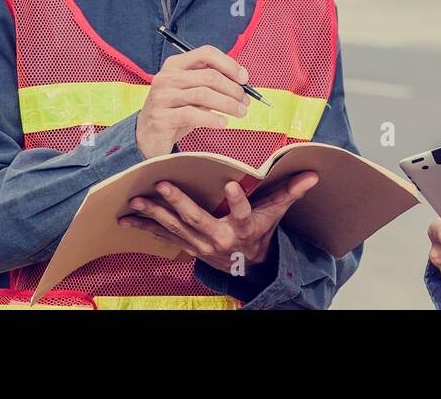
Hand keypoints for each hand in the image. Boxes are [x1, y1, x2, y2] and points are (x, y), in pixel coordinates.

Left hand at [120, 172, 319, 272]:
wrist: (246, 264)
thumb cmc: (259, 232)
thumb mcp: (275, 214)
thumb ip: (290, 192)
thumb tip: (313, 174)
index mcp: (243, 228)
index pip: (244, 213)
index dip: (238, 200)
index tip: (232, 183)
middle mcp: (219, 238)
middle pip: (198, 219)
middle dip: (179, 202)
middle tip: (163, 185)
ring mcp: (200, 244)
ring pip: (175, 227)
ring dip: (154, 214)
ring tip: (137, 200)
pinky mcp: (188, 245)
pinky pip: (164, 235)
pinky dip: (145, 226)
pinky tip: (127, 218)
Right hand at [135, 45, 249, 157]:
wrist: (148, 137)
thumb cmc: (176, 111)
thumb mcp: (193, 93)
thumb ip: (213, 84)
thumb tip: (243, 83)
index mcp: (175, 64)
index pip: (206, 53)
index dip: (229, 64)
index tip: (244, 79)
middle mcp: (166, 77)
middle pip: (209, 76)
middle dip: (233, 89)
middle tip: (245, 102)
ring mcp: (162, 97)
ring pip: (204, 94)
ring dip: (228, 104)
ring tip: (240, 113)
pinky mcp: (161, 117)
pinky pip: (193, 114)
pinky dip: (213, 119)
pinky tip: (223, 123)